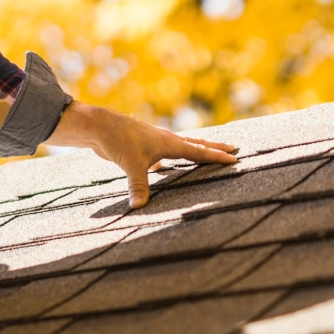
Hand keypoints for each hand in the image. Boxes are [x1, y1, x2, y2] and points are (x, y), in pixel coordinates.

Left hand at [47, 101, 237, 207]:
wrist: (97, 126)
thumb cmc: (117, 140)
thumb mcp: (131, 165)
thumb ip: (139, 186)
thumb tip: (139, 208)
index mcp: (168, 142)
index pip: (198, 151)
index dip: (216, 156)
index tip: (235, 158)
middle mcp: (164, 140)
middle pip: (195, 144)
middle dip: (213, 148)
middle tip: (233, 148)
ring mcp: (153, 143)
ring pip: (180, 147)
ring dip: (195, 151)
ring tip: (207, 153)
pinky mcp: (142, 148)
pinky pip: (163, 155)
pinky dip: (171, 160)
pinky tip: (166, 167)